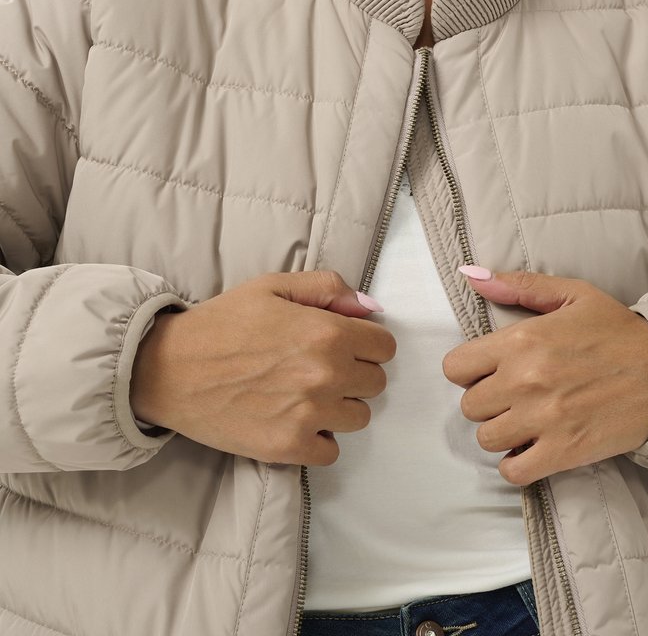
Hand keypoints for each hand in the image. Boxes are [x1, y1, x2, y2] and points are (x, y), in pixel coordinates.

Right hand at [130, 270, 395, 465]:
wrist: (169, 369)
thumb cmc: (221, 323)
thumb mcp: (273, 287)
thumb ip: (328, 289)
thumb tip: (370, 307)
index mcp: (326, 333)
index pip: (385, 347)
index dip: (367, 343)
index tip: (346, 344)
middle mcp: (325, 375)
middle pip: (376, 383)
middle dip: (355, 373)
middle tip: (320, 368)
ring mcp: (308, 415)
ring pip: (358, 418)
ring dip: (340, 407)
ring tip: (306, 394)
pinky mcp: (288, 448)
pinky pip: (331, 452)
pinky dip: (319, 439)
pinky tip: (295, 420)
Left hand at [442, 269, 647, 485]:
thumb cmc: (618, 330)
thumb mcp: (571, 294)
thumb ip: (519, 285)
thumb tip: (471, 275)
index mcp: (522, 339)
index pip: (455, 367)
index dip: (468, 370)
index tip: (489, 370)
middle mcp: (525, 380)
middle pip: (469, 406)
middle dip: (486, 400)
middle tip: (512, 395)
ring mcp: (543, 420)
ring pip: (486, 439)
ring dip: (501, 432)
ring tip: (524, 420)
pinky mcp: (564, 452)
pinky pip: (513, 471)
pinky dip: (516, 465)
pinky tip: (531, 448)